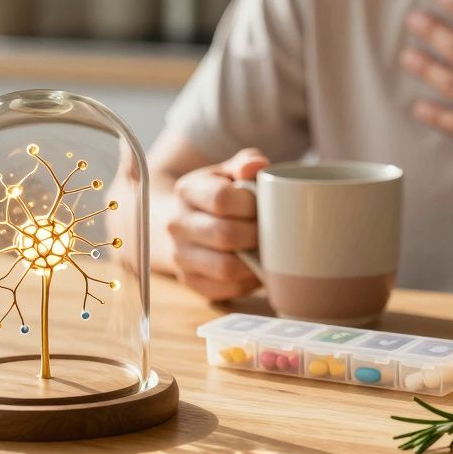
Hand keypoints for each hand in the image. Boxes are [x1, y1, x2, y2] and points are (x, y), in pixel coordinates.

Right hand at [167, 148, 268, 300]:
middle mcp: (177, 224)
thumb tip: (257, 166)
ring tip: (269, 251)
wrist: (182, 220)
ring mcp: (180, 256)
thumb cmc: (217, 193)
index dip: (251, 205)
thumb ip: (246, 163)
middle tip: (275, 232)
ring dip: (254, 262)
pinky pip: (225, 290)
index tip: (266, 206)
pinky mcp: (190, 282)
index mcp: (187, 191)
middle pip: (225, 235)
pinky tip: (257, 268)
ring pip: (225, 269)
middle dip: (258, 235)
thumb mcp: (228, 171)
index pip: (221, 200)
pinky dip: (247, 282)